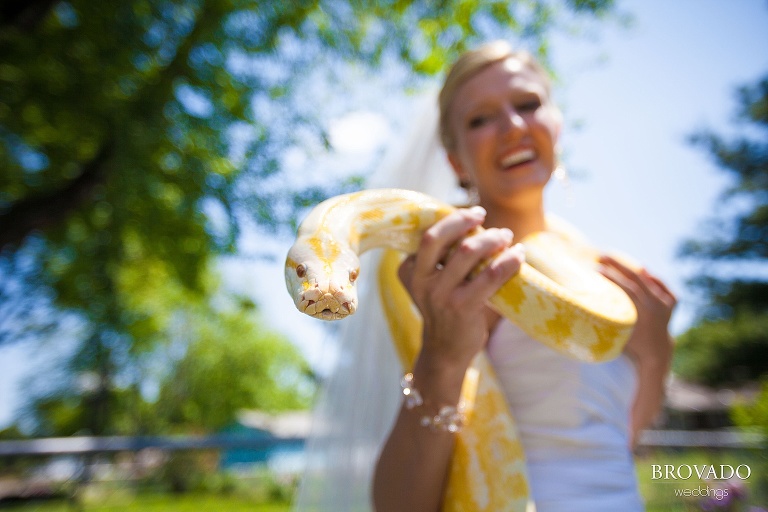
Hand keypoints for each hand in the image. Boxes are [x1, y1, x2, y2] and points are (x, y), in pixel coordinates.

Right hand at [398, 206, 524, 370]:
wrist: (446, 351)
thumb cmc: (445, 309)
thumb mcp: (433, 283)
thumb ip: (443, 259)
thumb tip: (477, 225)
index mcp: (410, 271)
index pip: (428, 236)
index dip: (451, 220)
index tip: (473, 214)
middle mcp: (421, 281)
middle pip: (438, 238)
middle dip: (463, 221)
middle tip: (483, 215)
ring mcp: (440, 295)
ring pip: (467, 251)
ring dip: (491, 238)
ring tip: (506, 236)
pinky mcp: (463, 307)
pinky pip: (491, 275)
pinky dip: (509, 261)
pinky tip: (518, 255)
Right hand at [598, 255, 675, 367]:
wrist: (657, 353)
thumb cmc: (632, 344)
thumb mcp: (620, 332)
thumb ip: (610, 317)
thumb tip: (589, 301)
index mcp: (645, 313)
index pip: (627, 287)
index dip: (612, 277)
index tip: (597, 269)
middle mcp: (659, 305)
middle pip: (637, 278)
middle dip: (617, 265)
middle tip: (602, 257)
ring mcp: (668, 303)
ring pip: (649, 278)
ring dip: (631, 268)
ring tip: (616, 261)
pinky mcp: (673, 302)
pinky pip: (661, 284)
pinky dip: (652, 277)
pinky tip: (642, 270)